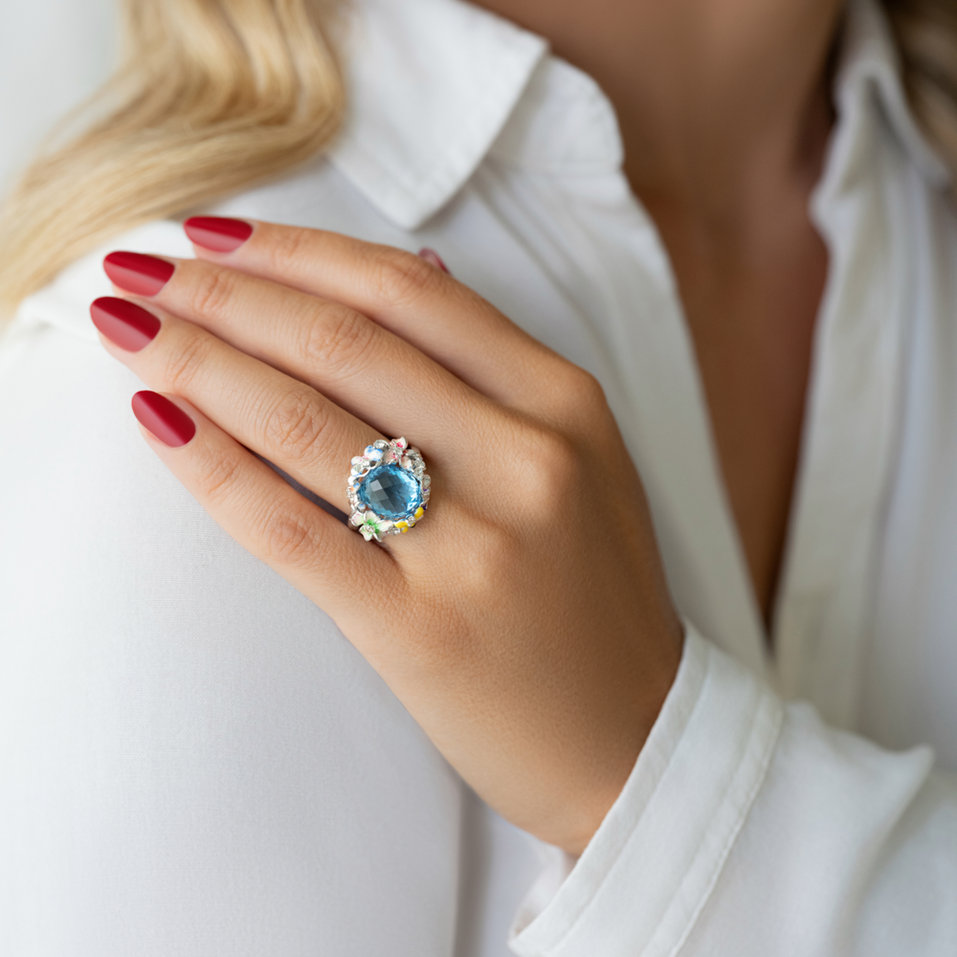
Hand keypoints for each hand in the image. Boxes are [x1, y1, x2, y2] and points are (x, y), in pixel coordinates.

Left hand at [91, 217, 684, 855]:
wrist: (631, 737)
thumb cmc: (594, 597)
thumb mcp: (581, 460)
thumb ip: (497, 369)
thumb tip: (415, 270)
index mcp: (565, 405)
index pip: (407, 292)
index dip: (295, 250)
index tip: (212, 234)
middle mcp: (526, 458)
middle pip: (343, 341)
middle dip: (223, 293)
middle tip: (141, 268)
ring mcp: (477, 546)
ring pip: (307, 421)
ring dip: (198, 362)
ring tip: (129, 330)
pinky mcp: (422, 629)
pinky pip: (292, 529)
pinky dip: (212, 467)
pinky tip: (157, 423)